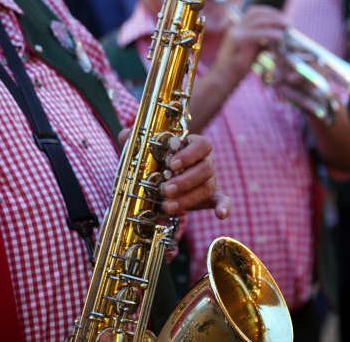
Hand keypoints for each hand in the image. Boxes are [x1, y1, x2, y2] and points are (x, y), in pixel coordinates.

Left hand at [116, 131, 230, 218]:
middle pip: (205, 168)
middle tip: (165, 190)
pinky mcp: (211, 196)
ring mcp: (210, 179)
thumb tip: (124, 134)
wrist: (168, 173)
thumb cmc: (160, 158)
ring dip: (188, 198)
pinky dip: (224, 206)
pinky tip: (221, 215)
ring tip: (167, 206)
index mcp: (194, 146)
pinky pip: (222, 200)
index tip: (172, 164)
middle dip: (184, 181)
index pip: (201, 145)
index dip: (189, 154)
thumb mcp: (149, 149)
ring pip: (206, 187)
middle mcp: (206, 161)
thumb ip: (138, 140)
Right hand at [211, 6, 286, 84]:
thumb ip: (262, 42)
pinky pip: (257, 33)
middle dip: (275, 15)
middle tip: (288, 22)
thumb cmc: (237, 68)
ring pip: (258, 21)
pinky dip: (270, 33)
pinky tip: (280, 37)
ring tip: (287, 27)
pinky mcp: (237, 41)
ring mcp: (235, 33)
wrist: (222, 78)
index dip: (270, 12)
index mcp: (237, 27)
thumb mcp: (252, 51)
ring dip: (275, 22)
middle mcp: (235, 27)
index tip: (282, 18)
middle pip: (257, 13)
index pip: (254, 12)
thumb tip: (279, 37)